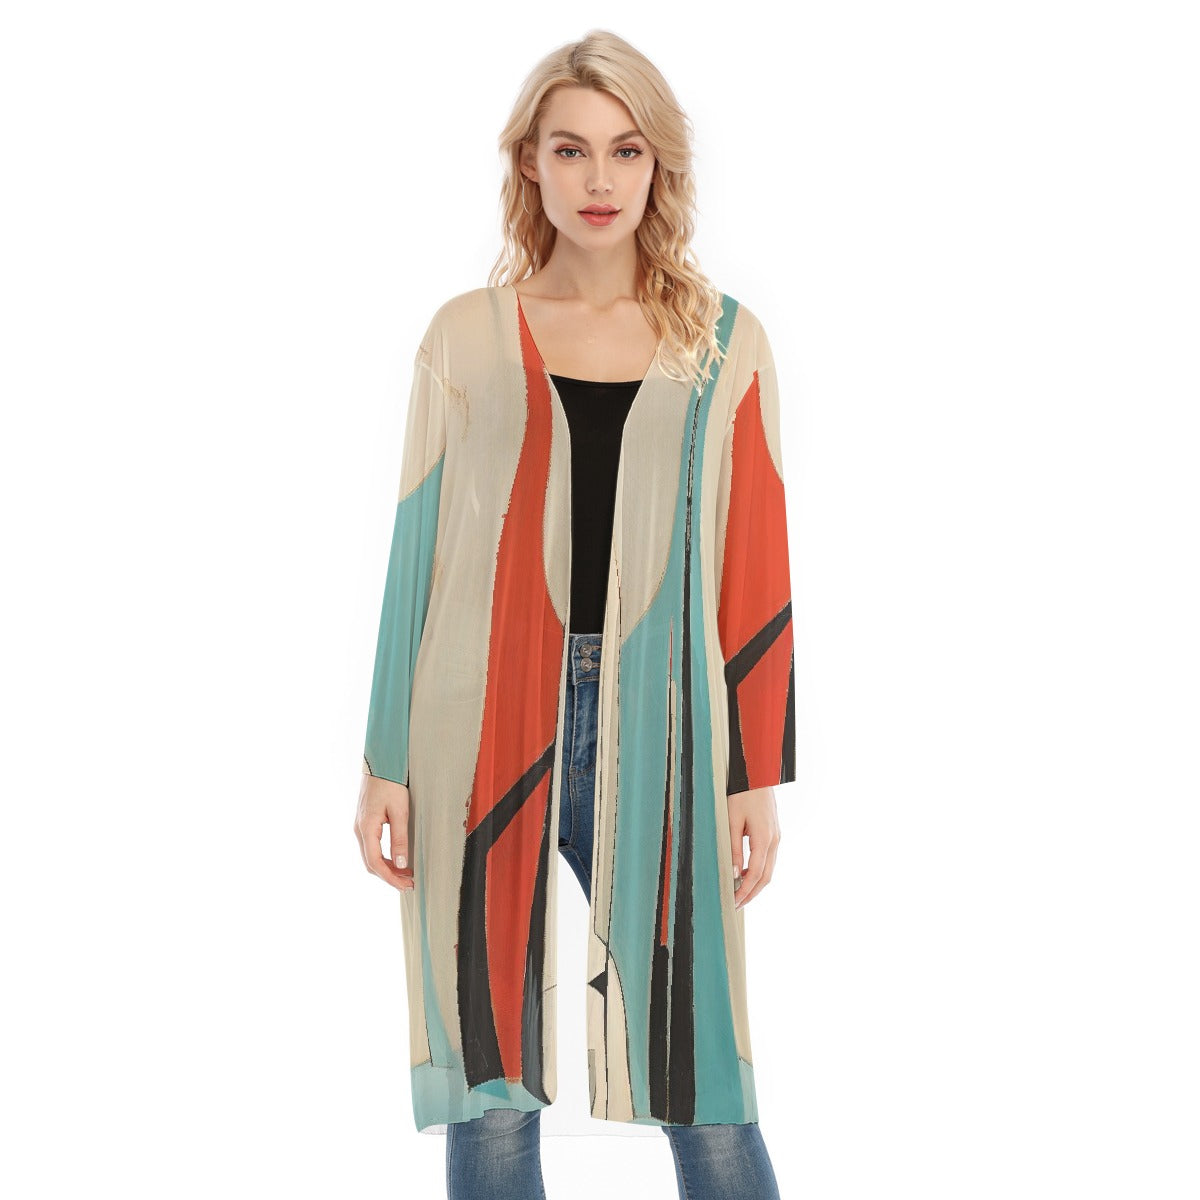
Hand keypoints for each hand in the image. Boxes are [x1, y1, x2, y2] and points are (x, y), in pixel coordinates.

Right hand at [354, 773, 414, 892]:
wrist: (380, 763)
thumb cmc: (390, 783)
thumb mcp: (400, 810)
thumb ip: (399, 838)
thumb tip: (401, 864)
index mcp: (366, 828)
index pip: (375, 863)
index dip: (391, 878)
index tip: (406, 885)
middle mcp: (359, 830)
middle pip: (371, 863)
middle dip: (389, 876)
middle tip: (409, 883)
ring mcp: (360, 826)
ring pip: (370, 856)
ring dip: (387, 868)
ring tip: (405, 874)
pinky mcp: (365, 822)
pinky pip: (371, 846)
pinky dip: (383, 857)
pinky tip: (396, 858)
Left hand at [726, 786, 780, 909]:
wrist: (756, 774)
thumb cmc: (742, 794)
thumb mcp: (732, 820)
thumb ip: (734, 848)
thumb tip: (735, 873)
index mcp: (764, 837)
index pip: (756, 873)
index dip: (745, 890)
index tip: (734, 902)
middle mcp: (774, 840)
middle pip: (766, 876)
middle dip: (751, 893)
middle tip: (736, 904)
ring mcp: (776, 837)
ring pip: (769, 869)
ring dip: (755, 884)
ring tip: (739, 893)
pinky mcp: (774, 833)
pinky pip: (769, 859)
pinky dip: (759, 871)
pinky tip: (746, 873)